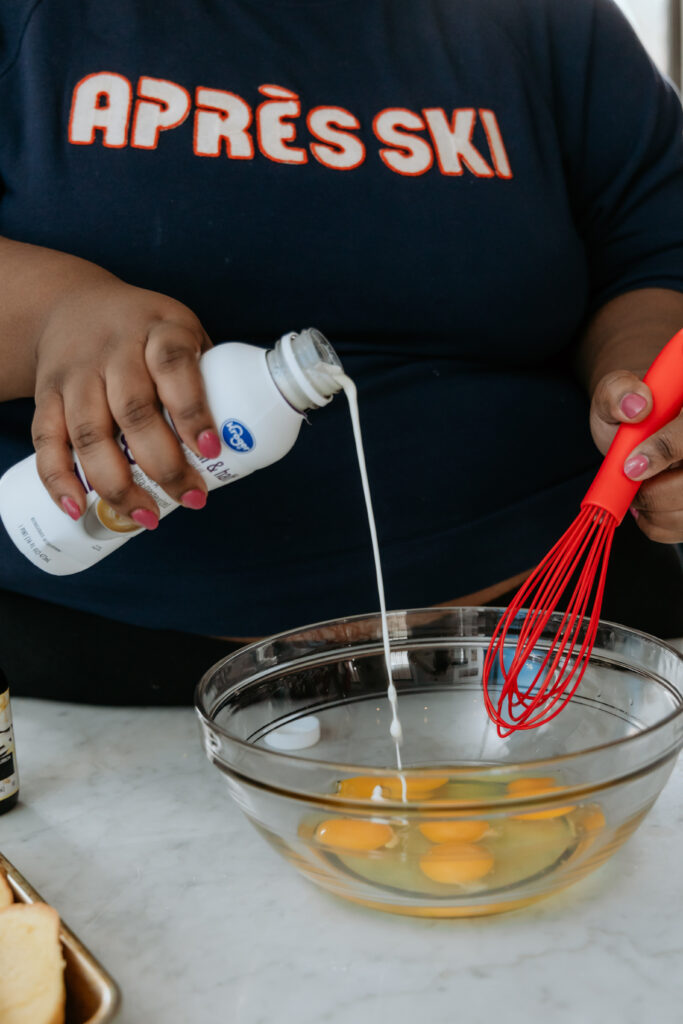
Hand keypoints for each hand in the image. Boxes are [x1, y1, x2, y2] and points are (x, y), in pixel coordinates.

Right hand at [32, 275, 219, 528]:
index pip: (174, 366)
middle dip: (163, 464)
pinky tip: (80, 507)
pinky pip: (47, 442)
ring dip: (117, 484)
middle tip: (191, 497)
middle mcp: (114, 349)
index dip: (192, 410)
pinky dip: (60, 480)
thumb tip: (243, 442)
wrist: (71, 306)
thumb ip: (205, 377)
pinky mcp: (46, 396)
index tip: (212, 451)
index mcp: (158, 329)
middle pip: (133, 410)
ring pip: (90, 433)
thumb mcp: (180, 332)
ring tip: (146, 517)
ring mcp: (76, 373)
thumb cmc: (145, 331)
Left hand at [589, 369, 682, 542]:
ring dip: (657, 512)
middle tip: (629, 483)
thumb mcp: (616, 390)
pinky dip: (658, 526)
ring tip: (635, 494)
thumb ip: (619, 390)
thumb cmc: (631, 407)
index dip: (665, 450)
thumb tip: (635, 406)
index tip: (631, 466)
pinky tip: (645, 508)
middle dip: (658, 492)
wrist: (638, 424)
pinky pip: (682, 528)